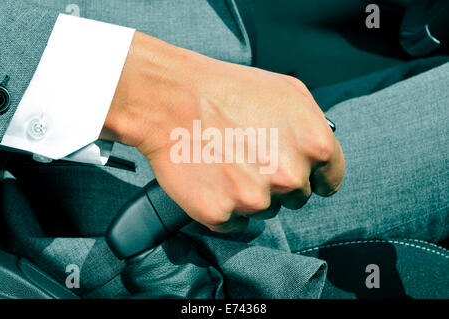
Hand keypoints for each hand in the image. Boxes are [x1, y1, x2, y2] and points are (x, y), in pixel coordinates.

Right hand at [103, 32, 344, 232]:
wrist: (172, 99)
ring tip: (227, 163)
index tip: (295, 171)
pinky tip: (212, 179)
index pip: (330, 181)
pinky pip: (233, 221)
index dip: (313, 176)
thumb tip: (319, 153)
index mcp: (314, 146)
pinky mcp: (221, 214)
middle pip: (296, 198)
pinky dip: (224, 206)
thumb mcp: (289, 91)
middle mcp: (289, 177)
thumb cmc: (228, 91)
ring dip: (249, 195)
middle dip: (278, 183)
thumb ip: (315, 126)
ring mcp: (254, 199)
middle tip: (250, 158)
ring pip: (264, 210)